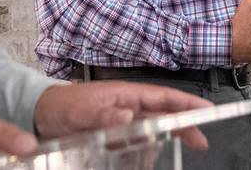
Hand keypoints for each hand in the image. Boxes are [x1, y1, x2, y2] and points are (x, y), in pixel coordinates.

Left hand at [34, 80, 211, 149]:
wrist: (42, 115)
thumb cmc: (63, 106)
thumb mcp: (82, 112)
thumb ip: (104, 116)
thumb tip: (131, 117)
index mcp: (127, 94)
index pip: (163, 97)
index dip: (187, 103)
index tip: (208, 110)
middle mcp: (129, 106)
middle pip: (165, 113)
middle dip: (186, 124)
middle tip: (202, 142)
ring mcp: (124, 120)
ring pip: (155, 128)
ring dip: (171, 136)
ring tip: (188, 147)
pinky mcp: (116, 134)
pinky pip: (139, 141)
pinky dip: (150, 148)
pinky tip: (154, 158)